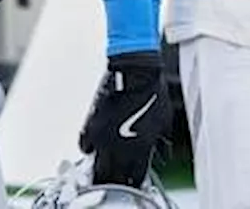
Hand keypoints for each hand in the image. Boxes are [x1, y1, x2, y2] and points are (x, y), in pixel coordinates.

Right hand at [78, 52, 171, 187]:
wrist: (136, 71)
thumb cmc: (152, 91)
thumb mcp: (163, 120)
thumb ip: (158, 140)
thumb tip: (158, 147)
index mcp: (141, 149)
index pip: (135, 177)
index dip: (134, 178)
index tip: (133, 177)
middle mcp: (121, 148)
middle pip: (114, 177)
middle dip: (116, 178)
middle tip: (117, 174)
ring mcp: (104, 138)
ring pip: (97, 167)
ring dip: (101, 167)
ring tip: (105, 162)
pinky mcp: (91, 125)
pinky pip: (85, 146)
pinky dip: (89, 146)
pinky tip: (96, 142)